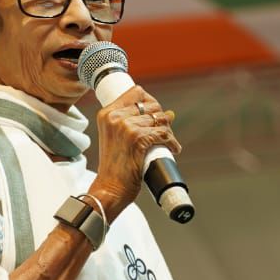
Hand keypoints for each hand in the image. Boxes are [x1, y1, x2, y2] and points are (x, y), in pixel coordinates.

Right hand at [87, 85, 180, 220]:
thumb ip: (132, 122)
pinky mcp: (137, 138)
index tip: (156, 114)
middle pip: (151, 105)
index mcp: (107, 113)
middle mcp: (115, 117)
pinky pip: (163, 134)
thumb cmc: (114, 166)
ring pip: (160, 119)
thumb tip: (170, 114)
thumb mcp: (115, 138)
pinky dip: (172, 142)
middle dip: (162, 118)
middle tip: (164, 133)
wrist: (109, 187)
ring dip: (168, 131)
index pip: (136, 92)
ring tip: (168, 142)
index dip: (151, 102)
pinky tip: (173, 148)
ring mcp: (125, 126)